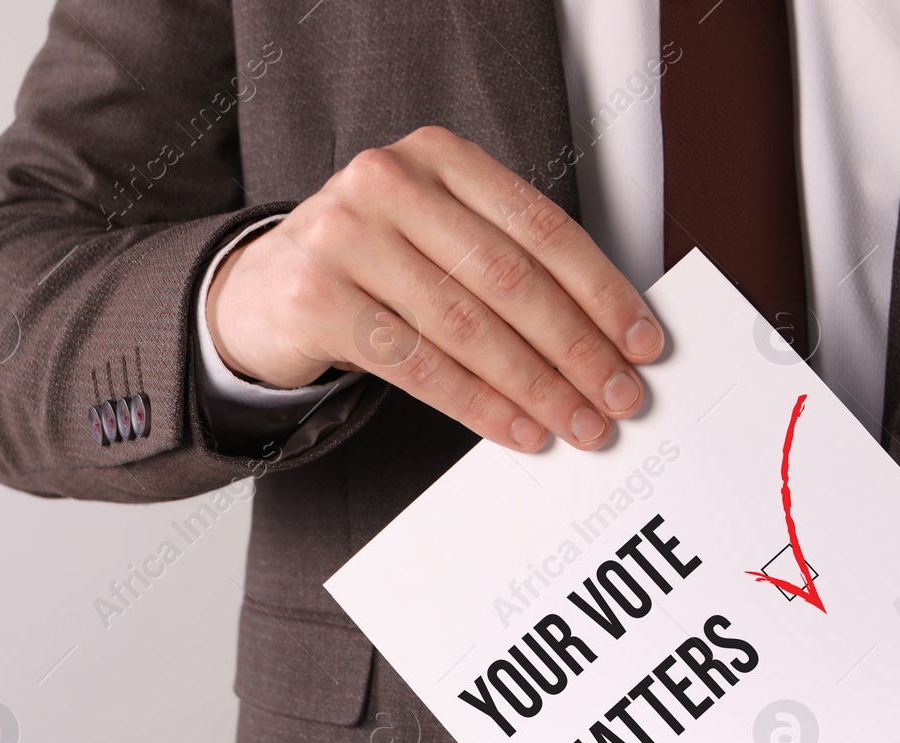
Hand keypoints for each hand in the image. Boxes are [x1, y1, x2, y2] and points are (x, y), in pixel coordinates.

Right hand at [205, 126, 664, 451]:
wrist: (258, 292)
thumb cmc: (370, 268)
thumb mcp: (437, 239)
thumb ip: (508, 264)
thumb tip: (606, 336)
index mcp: (438, 156)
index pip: (542, 228)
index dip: (602, 291)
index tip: (642, 342)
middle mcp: (388, 181)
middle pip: (510, 279)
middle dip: (577, 348)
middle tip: (619, 397)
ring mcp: (344, 235)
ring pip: (467, 326)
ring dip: (535, 386)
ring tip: (578, 424)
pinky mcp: (315, 297)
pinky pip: (417, 364)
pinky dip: (478, 405)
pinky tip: (516, 429)